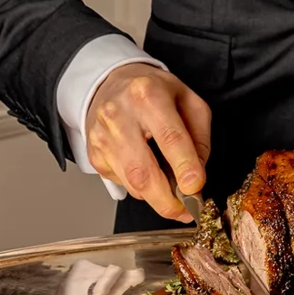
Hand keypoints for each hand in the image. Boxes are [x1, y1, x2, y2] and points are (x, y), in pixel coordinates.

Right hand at [85, 64, 211, 220]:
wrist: (110, 83)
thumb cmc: (153, 92)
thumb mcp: (187, 101)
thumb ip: (199, 137)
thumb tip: (197, 175)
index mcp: (148, 95)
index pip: (169, 137)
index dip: (184, 166)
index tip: (196, 188)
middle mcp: (119, 115)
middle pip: (142, 171)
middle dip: (167, 200)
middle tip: (186, 212)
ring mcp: (102, 137)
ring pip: (131, 183)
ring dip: (156, 197)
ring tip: (172, 193)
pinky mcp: (94, 154)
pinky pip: (121, 183)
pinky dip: (140, 188)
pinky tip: (149, 174)